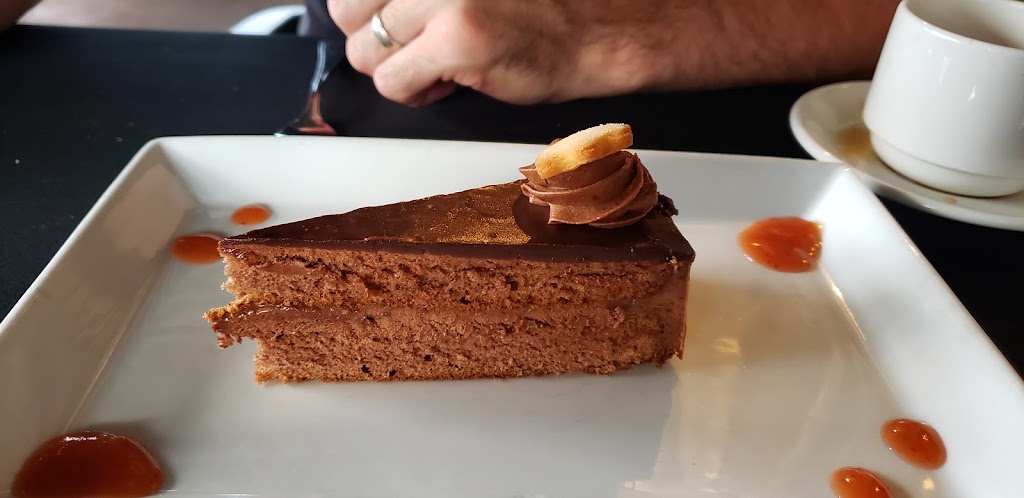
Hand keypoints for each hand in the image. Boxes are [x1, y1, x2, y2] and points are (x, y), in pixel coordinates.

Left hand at [328, 0, 670, 105]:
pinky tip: (450, 81)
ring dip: (397, 69)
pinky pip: (392, 82)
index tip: (396, 24)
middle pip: (346, 11)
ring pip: (365, 52)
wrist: (601, 29)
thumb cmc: (540, 6)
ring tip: (441, 63)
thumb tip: (349, 10)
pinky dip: (415, 93)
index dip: (370, 11)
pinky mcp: (457, 38)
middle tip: (418, 45)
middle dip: (376, 39)